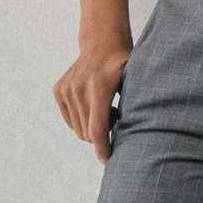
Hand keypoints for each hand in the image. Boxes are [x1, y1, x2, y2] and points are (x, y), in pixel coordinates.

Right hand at [53, 39, 133, 161]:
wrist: (102, 42)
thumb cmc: (123, 64)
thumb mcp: (134, 83)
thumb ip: (134, 108)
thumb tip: (143, 138)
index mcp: (99, 89)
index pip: (97, 130)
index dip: (103, 149)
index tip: (108, 160)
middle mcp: (78, 90)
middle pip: (86, 133)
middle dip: (101, 136)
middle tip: (115, 118)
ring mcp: (66, 90)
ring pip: (77, 129)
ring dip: (91, 127)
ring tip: (105, 109)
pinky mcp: (58, 90)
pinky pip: (70, 119)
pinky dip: (81, 119)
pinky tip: (93, 105)